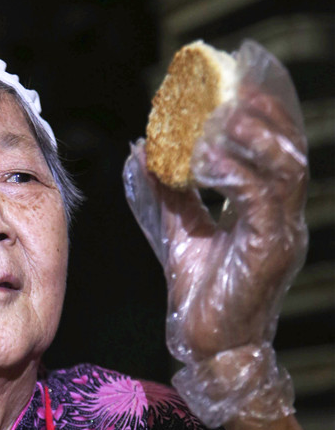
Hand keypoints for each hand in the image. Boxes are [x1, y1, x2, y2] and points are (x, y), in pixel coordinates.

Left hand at [124, 41, 307, 425]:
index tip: (231, 84)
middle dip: (267, 115)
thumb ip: (166, 191)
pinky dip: (238, 176)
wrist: (206, 345)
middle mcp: (280, 216)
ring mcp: (280, 234)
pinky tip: (210, 160)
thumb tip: (141, 147)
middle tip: (235, 87)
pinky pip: (259, 203)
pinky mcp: (270, 253)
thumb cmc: (199, 292)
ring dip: (257, 139)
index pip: (271, 152)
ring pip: (285, 171)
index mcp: (263, 209)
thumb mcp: (178, 230)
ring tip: (226, 114)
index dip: (259, 116)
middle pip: (289, 151)